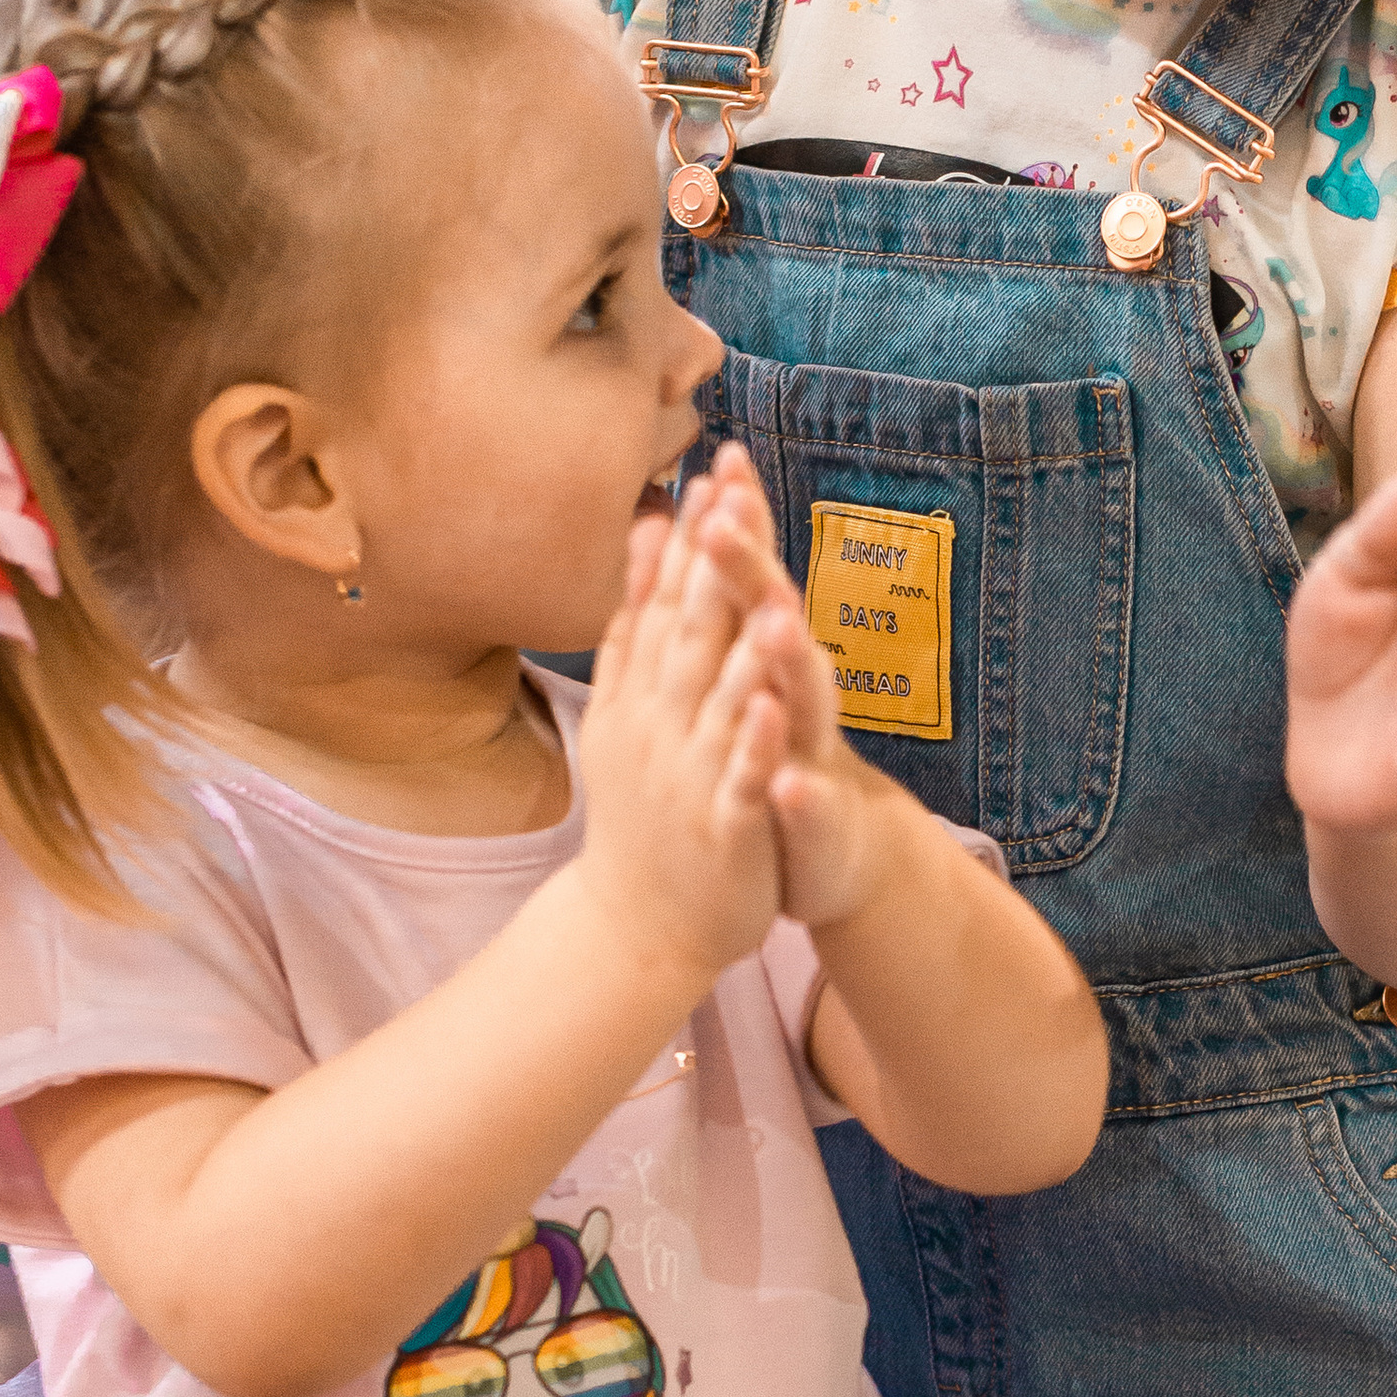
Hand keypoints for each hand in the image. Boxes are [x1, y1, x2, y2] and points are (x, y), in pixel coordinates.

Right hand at [577, 464, 789, 986]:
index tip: (711, 473)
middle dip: (712, 568)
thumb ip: (637, 621)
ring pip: (719, 701)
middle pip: (691, 635)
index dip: (693, 541)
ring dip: (740, 646)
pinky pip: (741, 778)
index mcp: (645, 691)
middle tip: (730, 497)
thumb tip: (648, 529)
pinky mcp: (722, 827)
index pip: (670, 602)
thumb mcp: (625, 707)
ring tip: (764, 587)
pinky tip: (771, 704)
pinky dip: (754, 742)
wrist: (637, 923)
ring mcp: (691, 774)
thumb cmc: (641, 806)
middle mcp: (662, 723)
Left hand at [667, 445, 887, 928]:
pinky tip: (789, 780)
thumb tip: (701, 520)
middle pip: (777, 619)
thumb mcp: (751, 675)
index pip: (752, 576)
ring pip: (805, 703)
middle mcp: (800, 694)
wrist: (844, 858)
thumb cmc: (782, 755)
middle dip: (752, 568)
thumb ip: (733, 601)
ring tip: (775, 624)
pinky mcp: (820, 822)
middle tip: (725, 514)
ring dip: (791, 663)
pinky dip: (801, 792)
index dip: (739, 520)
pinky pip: (810, 805)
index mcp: (773, 659)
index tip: (719, 457)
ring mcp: (815, 754)